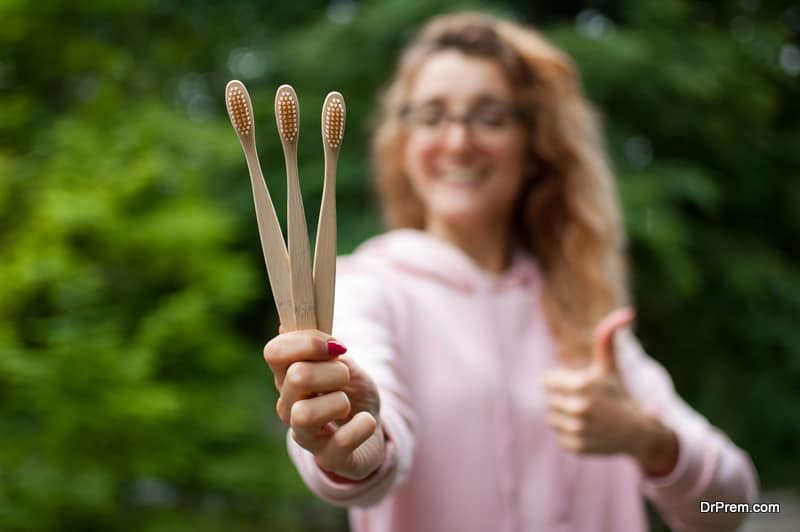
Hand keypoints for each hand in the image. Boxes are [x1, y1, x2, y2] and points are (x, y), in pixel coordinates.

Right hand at [263, 329, 384, 479]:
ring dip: (337, 401)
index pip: (274, 352)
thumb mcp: (342, 362)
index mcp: (288, 377)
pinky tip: (365, 421)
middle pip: (296, 377)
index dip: (306, 342)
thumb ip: (320, 346)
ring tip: (347, 403)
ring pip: (304, 414)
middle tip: (345, 377)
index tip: (334, 345)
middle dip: (332, 370)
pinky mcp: (329, 459)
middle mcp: (289, 407)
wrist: (373, 429)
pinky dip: (361, 426)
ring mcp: (306, 435)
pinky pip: (340, 442)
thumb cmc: (353, 392)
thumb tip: (285, 323)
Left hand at [543, 308, 677, 474]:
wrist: (637, 432)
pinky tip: (586, 430)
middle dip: (562, 399)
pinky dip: (568, 433)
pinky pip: (558, 435)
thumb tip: (627, 313)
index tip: (576, 386)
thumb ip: (607, 338)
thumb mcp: (609, 367)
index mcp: (583, 384)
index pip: (546, 381)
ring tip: (584, 416)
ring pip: (551, 417)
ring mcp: (578, 429)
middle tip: (582, 403)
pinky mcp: (576, 447)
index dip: (559, 382)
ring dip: (563, 416)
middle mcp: (579, 408)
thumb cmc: (618, 394)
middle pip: (548, 399)